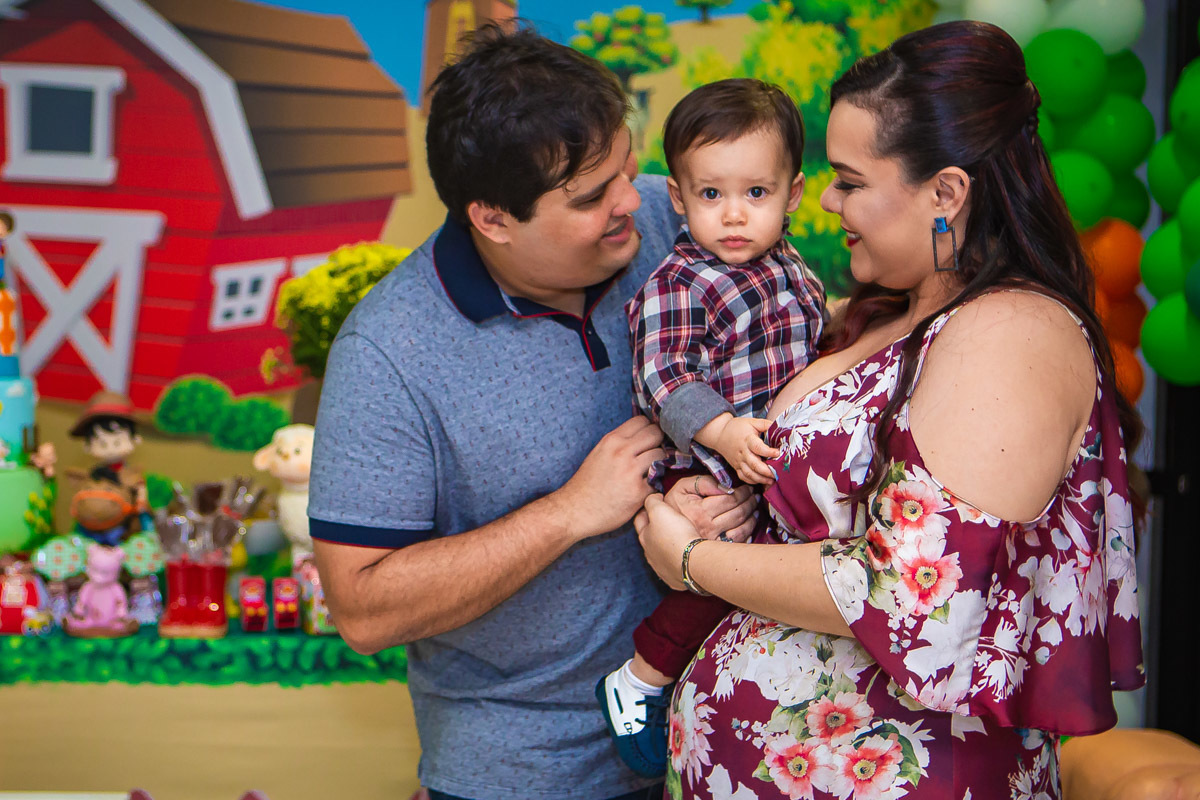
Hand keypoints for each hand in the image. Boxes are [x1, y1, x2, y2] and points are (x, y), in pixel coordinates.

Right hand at [554, 416, 664, 540]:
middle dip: (658, 442)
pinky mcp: (638, 492)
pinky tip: (645, 488)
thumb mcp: (599, 453)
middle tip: (653, 453)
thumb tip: (642, 434)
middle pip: (656, 433)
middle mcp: (622, 452)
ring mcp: (631, 472)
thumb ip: (619, 442)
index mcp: (611, 441)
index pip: (642, 420)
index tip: (648, 439)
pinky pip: (658, 480)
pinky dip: (655, 484)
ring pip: (661, 455)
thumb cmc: (587, 483)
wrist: (575, 510)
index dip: (648, 429)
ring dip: (659, 463)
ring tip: (650, 471)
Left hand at [634, 494, 700, 590]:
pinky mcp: (674, 579)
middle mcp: (650, 555)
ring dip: (667, 546)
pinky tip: (685, 556)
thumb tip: (652, 498)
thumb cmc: (676, 534)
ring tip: (679, 538)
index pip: (639, 520)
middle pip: (650, 538)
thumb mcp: (660, 510)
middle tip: (668, 520)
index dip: (646, 510)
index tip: (657, 503)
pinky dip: (677, 560)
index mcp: (644, 537)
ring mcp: (661, 569)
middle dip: (656, 528)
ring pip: (661, 553)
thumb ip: (652, 501)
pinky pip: (674, 567)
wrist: (693, 561)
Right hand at [665, 474, 756, 541]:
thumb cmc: (673, 507)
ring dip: (751, 517)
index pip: (730, 499)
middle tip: (754, 496)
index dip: (742, 492)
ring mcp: (712, 541)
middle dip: (750, 502)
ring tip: (754, 508)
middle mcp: (708, 527)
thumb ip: (703, 482)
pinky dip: (747, 532)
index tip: (747, 488)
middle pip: (738, 513)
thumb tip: (725, 486)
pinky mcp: (715, 551)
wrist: (662, 533)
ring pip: (741, 528)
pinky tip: (749, 524)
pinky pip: (738, 542)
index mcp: (699, 511)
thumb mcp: (682, 488)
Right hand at [704, 414, 778, 485]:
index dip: (769, 451)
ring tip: (772, 480)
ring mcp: (738, 461)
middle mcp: (743, 452)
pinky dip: (753, 481)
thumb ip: (766, 424)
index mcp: (747, 440)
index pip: (758, 447)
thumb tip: (781, 428)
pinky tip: (762, 481)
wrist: (719, 433)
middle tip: (778, 473)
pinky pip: (744, 477)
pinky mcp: (736, 467)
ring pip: (749, 474)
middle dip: (767, 471)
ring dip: (761, 479)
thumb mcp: (752, 422)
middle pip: (754, 465)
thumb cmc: (738, 427)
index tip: (778, 453)